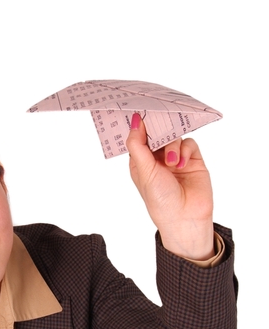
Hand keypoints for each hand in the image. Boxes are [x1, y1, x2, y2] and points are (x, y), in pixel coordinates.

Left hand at [126, 113, 214, 259]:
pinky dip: (185, 150)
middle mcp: (157, 159)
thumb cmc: (160, 200)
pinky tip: (181, 164)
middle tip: (158, 122)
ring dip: (172, 146)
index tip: (139, 111)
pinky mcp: (192, 159)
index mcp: (141, 162)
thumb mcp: (143, 170)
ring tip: (171, 163)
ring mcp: (175, 158)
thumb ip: (138, 144)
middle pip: (157, 133)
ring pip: (174, 136)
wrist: (185, 217)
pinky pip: (189, 143)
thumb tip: (136, 120)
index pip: (139, 137)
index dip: (139, 126)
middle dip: (157, 130)